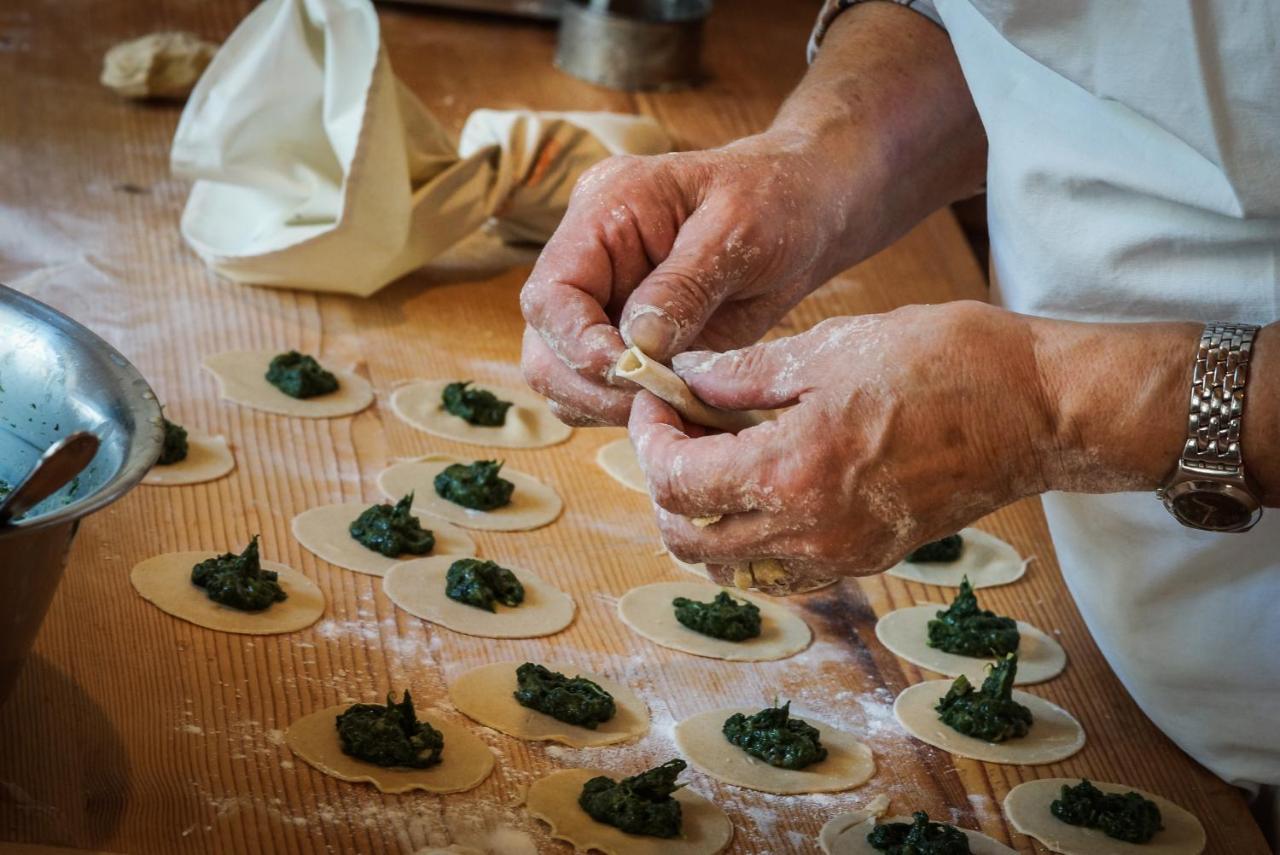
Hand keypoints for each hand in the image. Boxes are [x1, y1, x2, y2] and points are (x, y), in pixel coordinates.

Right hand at [520, 131, 869, 426]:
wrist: (806, 208)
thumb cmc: (775, 197)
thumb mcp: (736, 229)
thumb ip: (684, 287)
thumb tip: (638, 346)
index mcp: (602, 214)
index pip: (550, 293)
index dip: (576, 343)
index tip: (630, 370)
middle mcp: (592, 264)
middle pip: (545, 348)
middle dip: (592, 386)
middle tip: (658, 399)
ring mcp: (608, 306)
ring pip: (568, 381)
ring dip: (615, 405)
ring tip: (681, 402)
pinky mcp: (634, 343)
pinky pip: (610, 393)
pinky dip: (641, 409)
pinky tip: (687, 403)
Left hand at [627, 302, 1053, 582]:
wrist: (1035, 411)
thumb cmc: (944, 364)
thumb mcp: (830, 348)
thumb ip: (743, 374)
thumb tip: (684, 380)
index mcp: (792, 472)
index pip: (676, 481)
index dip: (648, 438)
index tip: (656, 401)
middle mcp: (808, 532)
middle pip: (687, 538)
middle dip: (665, 482)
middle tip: (677, 429)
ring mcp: (838, 556)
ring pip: (728, 565)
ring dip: (702, 517)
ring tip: (717, 456)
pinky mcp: (864, 560)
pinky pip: (778, 571)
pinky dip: (748, 540)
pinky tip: (763, 485)